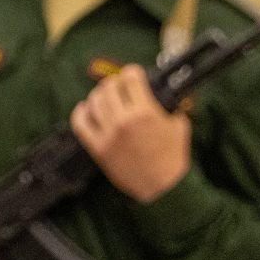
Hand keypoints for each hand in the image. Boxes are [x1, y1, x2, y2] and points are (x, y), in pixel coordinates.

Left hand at [71, 67, 190, 203]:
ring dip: (99, 95)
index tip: (133, 74)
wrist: (163, 187)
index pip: (131, 79)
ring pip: (93, 103)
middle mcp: (124, 121)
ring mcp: (108, 134)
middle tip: (118, 85)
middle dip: (114, 82)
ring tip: (104, 96)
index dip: (132, 72)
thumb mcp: (179, 126)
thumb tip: (160, 94)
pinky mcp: (98, 148)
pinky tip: (85, 108)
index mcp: (145, 112)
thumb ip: (168, 107)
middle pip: (109, 88)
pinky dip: (80, 113)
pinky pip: (80, 125)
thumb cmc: (172, 158)